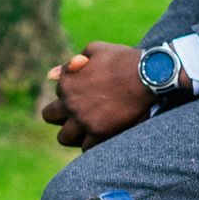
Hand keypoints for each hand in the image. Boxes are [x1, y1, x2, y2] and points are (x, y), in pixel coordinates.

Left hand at [40, 42, 157, 147]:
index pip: (57, 94)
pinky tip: (101, 138)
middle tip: (76, 116)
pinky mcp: (99, 135)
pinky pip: (85, 149)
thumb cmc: (122, 59)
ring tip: (87, 130)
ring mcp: (84, 121)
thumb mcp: (94, 50)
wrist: (148, 75)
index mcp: (67, 83)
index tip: (85, 94)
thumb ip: (69, 64)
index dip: (70, 94)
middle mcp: (71, 104)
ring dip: (73, 134)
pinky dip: (91, 145)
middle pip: (50, 117)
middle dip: (60, 116)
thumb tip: (50, 75)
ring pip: (64, 138)